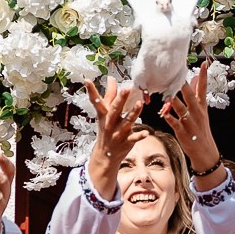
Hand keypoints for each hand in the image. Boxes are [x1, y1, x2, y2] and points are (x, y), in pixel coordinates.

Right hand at [83, 77, 144, 197]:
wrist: (105, 155)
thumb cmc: (106, 129)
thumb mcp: (105, 113)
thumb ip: (110, 95)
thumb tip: (111, 78)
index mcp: (104, 114)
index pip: (96, 101)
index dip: (91, 91)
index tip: (87, 81)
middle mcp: (110, 123)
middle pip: (114, 109)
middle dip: (120, 99)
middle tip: (126, 88)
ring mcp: (118, 132)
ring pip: (127, 121)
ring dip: (134, 113)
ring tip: (140, 104)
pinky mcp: (126, 141)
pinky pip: (134, 138)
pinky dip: (140, 136)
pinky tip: (147, 133)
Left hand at [160, 66, 222, 180]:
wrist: (204, 151)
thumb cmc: (200, 128)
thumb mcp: (202, 110)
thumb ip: (197, 94)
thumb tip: (196, 77)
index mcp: (201, 106)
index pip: (203, 88)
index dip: (204, 75)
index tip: (205, 63)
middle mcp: (197, 112)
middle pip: (190, 96)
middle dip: (185, 86)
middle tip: (179, 75)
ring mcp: (190, 122)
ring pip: (181, 109)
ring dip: (174, 101)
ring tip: (168, 94)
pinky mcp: (183, 132)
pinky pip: (175, 123)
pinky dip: (170, 119)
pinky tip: (164, 114)